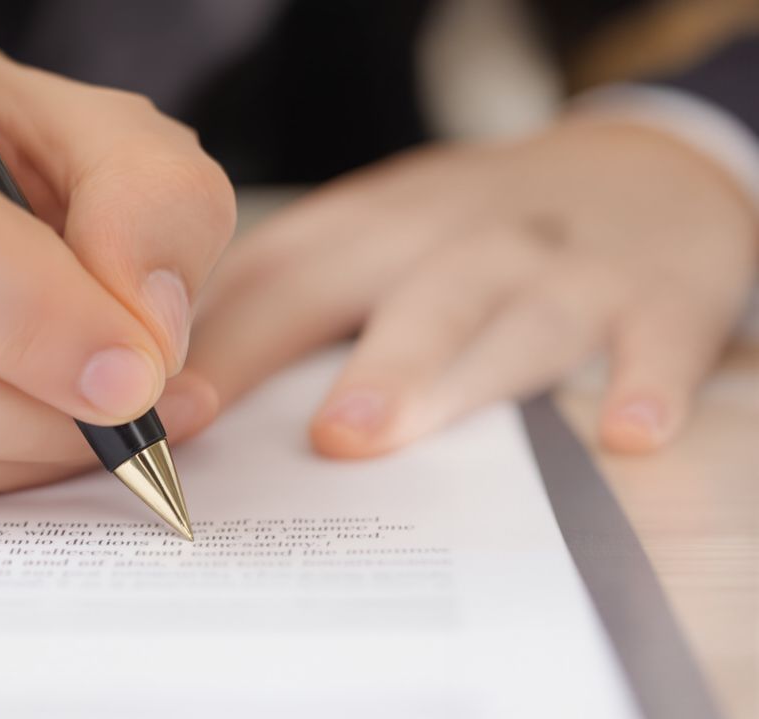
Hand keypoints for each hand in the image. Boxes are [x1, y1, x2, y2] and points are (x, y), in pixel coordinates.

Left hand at [188, 118, 756, 456]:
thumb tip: (169, 392)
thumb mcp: (370, 236)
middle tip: (306, 440)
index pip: (287, 277)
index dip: (226, 345)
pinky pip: (658, 339)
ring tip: (381, 434)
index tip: (167, 417)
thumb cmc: (462, 232)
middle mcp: (460, 239)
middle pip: (396, 293)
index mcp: (376, 226)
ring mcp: (562, 266)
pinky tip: (626, 436)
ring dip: (444, 374)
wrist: (630, 171)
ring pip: (505, 317)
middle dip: (346, 362)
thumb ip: (284, 298)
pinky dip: (647, 383)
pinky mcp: (659, 294)